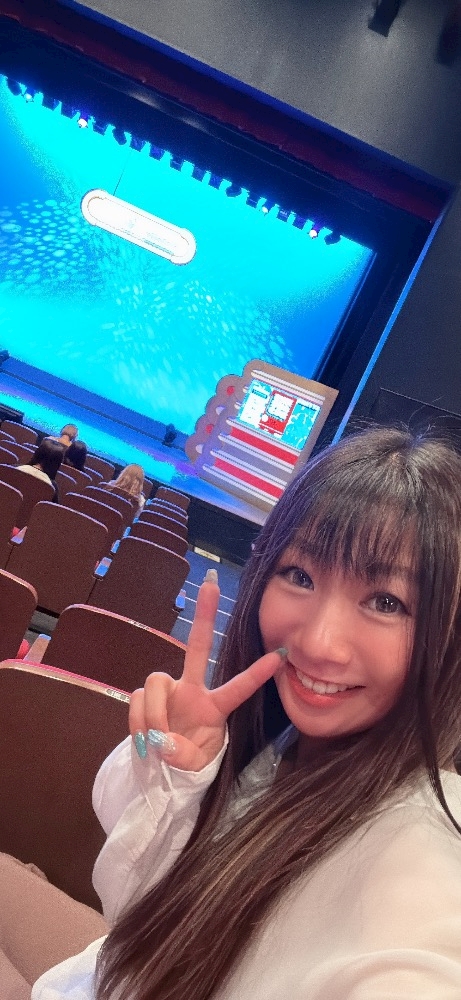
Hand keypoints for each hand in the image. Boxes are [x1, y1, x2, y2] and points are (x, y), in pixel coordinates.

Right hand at [129, 576, 283, 771]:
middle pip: (199, 646)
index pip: (239, 688)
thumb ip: (183, 757)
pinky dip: (138, 721)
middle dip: (204, 614)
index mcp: (215, 707)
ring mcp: (167, 691)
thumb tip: (162, 741)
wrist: (157, 772)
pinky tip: (144, 739)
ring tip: (156, 740)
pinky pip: (136, 699)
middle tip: (211, 582)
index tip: (281, 654)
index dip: (258, 673)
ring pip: (155, 681)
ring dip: (153, 712)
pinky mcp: (144, 696)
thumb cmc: (185, 764)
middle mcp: (192, 690)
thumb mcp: (193, 768)